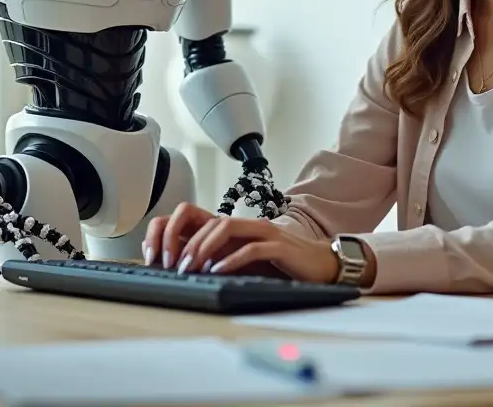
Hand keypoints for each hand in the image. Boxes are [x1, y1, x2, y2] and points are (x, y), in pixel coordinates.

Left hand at [142, 202, 340, 283]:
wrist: (324, 264)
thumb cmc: (287, 265)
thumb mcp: (252, 260)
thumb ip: (229, 258)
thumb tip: (196, 269)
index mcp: (244, 228)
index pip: (208, 221)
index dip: (185, 234)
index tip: (168, 255)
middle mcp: (253, 225)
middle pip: (213, 222)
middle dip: (190, 242)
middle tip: (175, 263)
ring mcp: (267, 233)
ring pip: (227, 229)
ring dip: (205, 247)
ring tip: (191, 266)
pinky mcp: (280, 247)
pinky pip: (251, 248)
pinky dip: (231, 259)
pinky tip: (218, 271)